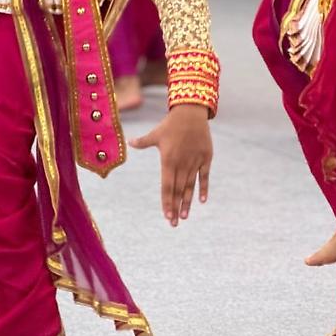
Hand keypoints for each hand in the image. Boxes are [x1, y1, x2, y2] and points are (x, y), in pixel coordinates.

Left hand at [129, 103, 212, 225]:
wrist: (191, 112)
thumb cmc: (171, 123)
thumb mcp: (156, 133)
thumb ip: (143, 142)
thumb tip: (129, 142)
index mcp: (168, 160)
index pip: (166, 187)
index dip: (166, 202)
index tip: (166, 216)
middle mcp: (181, 163)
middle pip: (178, 190)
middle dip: (176, 208)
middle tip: (174, 223)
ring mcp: (194, 161)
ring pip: (190, 186)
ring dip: (187, 202)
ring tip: (185, 216)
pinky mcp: (206, 157)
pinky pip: (204, 176)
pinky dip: (203, 188)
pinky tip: (201, 200)